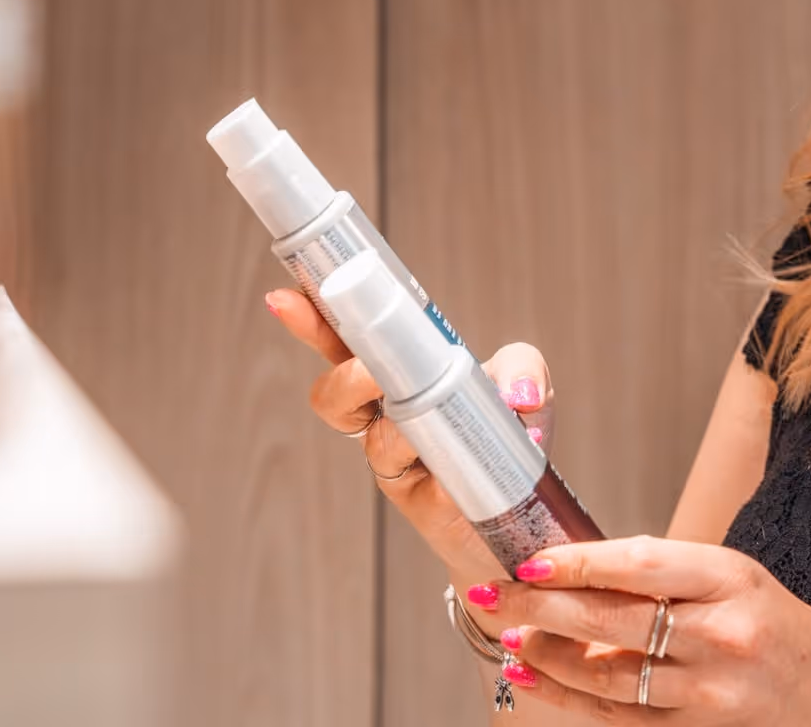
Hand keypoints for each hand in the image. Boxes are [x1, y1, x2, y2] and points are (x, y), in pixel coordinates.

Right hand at [264, 286, 553, 580]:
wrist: (525, 513)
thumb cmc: (507, 436)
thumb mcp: (525, 385)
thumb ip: (522, 367)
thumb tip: (516, 393)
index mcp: (399, 376)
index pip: (345, 345)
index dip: (313, 323)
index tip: (284, 297)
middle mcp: (386, 419)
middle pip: (333, 398)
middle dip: (346, 380)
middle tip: (371, 372)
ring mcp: (398, 464)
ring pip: (375, 442)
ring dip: (398, 428)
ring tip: (429, 418)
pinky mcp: (422, 506)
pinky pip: (423, 488)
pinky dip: (443, 475)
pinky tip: (460, 475)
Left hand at [462, 537, 810, 721]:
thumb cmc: (777, 626)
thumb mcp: (735, 578)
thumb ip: (668, 573)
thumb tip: (582, 567)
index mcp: (731, 581)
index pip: (644, 566)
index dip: (581, 563)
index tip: (533, 560)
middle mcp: (721, 636)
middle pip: (614, 622)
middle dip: (544, 607)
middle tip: (496, 594)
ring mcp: (709, 692)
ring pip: (608, 677)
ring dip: (548, 656)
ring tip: (512, 633)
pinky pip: (618, 717)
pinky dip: (569, 697)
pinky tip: (534, 676)